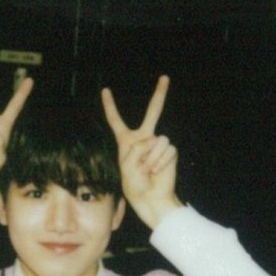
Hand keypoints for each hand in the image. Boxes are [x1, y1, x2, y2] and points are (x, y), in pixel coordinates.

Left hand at [101, 75, 181, 228]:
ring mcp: (158, 144)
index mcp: (126, 141)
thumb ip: (137, 149)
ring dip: (150, 158)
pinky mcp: (170, 151)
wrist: (151, 198)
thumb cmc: (135, 185)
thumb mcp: (127, 166)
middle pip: (153, 112)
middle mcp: (144, 139)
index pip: (116, 120)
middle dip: (159, 94)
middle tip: (165, 77)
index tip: (105, 91)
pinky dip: (160, 162)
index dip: (110, 106)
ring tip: (148, 170)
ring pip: (156, 140)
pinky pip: (166, 149)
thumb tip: (154, 141)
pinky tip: (157, 171)